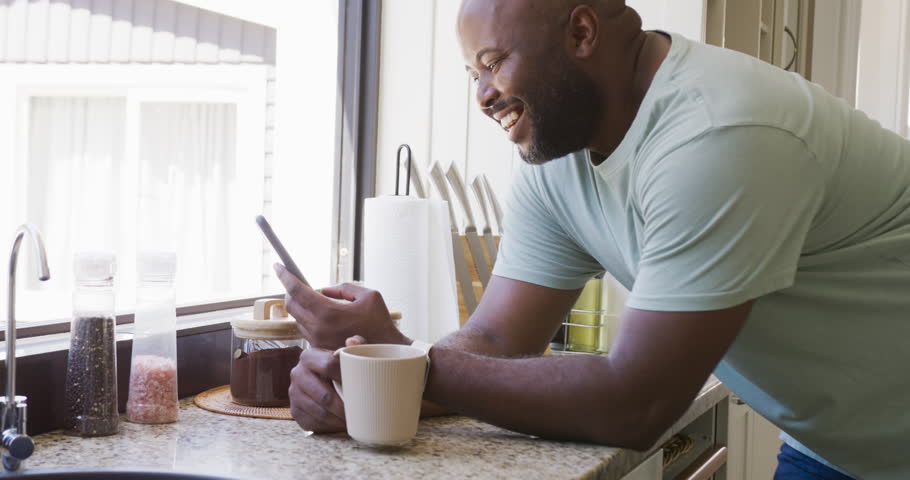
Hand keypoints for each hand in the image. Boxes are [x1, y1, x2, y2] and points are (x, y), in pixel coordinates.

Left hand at [274, 263, 409, 348]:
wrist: (384, 353)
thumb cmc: (380, 323)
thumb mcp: (369, 295)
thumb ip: (344, 288)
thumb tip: (325, 290)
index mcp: (328, 311)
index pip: (297, 290)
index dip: (285, 276)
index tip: (278, 266)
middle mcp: (318, 327)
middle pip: (291, 304)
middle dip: (290, 290)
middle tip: (294, 281)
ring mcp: (317, 339)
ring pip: (296, 318)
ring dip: (298, 305)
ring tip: (306, 296)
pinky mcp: (319, 348)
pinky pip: (304, 329)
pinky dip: (306, 317)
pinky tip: (315, 313)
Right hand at [289, 335, 364, 432]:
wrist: (324, 381)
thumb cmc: (341, 367)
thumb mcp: (349, 353)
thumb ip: (356, 344)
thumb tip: (352, 342)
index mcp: (309, 356)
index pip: (328, 365)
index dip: (346, 376)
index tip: (361, 386)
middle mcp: (297, 374)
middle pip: (324, 395)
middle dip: (344, 407)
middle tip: (360, 412)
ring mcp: (294, 394)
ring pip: (320, 412)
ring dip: (338, 420)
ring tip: (354, 420)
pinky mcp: (295, 411)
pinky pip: (313, 423)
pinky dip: (330, 426)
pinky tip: (341, 424)